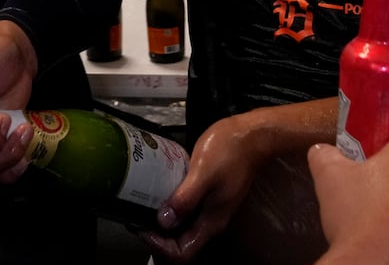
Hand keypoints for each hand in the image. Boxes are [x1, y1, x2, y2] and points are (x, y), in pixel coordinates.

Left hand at [139, 112, 266, 263]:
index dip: (160, 247)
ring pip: (183, 227)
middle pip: (181, 243)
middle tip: (138, 217)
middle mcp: (211, 220)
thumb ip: (185, 199)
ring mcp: (211, 207)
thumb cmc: (228, 151)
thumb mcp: (203, 173)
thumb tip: (163, 221)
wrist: (251, 135)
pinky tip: (159, 191)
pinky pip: (187, 210)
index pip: (183, 253)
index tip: (143, 227)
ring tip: (144, 204)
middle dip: (158, 236)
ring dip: (163, 222)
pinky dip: (171, 207)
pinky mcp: (209, 194)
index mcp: (211, 222)